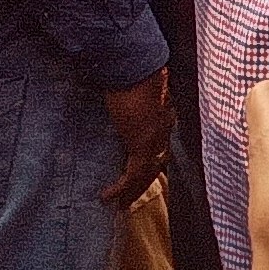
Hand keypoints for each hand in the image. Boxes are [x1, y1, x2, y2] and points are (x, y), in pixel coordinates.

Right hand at [100, 67, 173, 208]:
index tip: (140, 175)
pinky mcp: (142, 143)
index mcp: (162, 115)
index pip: (159, 145)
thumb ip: (126, 96)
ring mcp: (155, 136)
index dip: (151, 162)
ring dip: (131, 191)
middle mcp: (163, 128)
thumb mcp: (129, 89)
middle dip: (143, 183)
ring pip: (147, 173)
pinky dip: (120, 188)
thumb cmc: (129, 70)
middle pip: (157, 163)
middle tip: (129, 199)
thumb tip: (112, 93)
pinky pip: (133, 173)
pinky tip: (106, 196)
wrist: (135, 63)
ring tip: (118, 205)